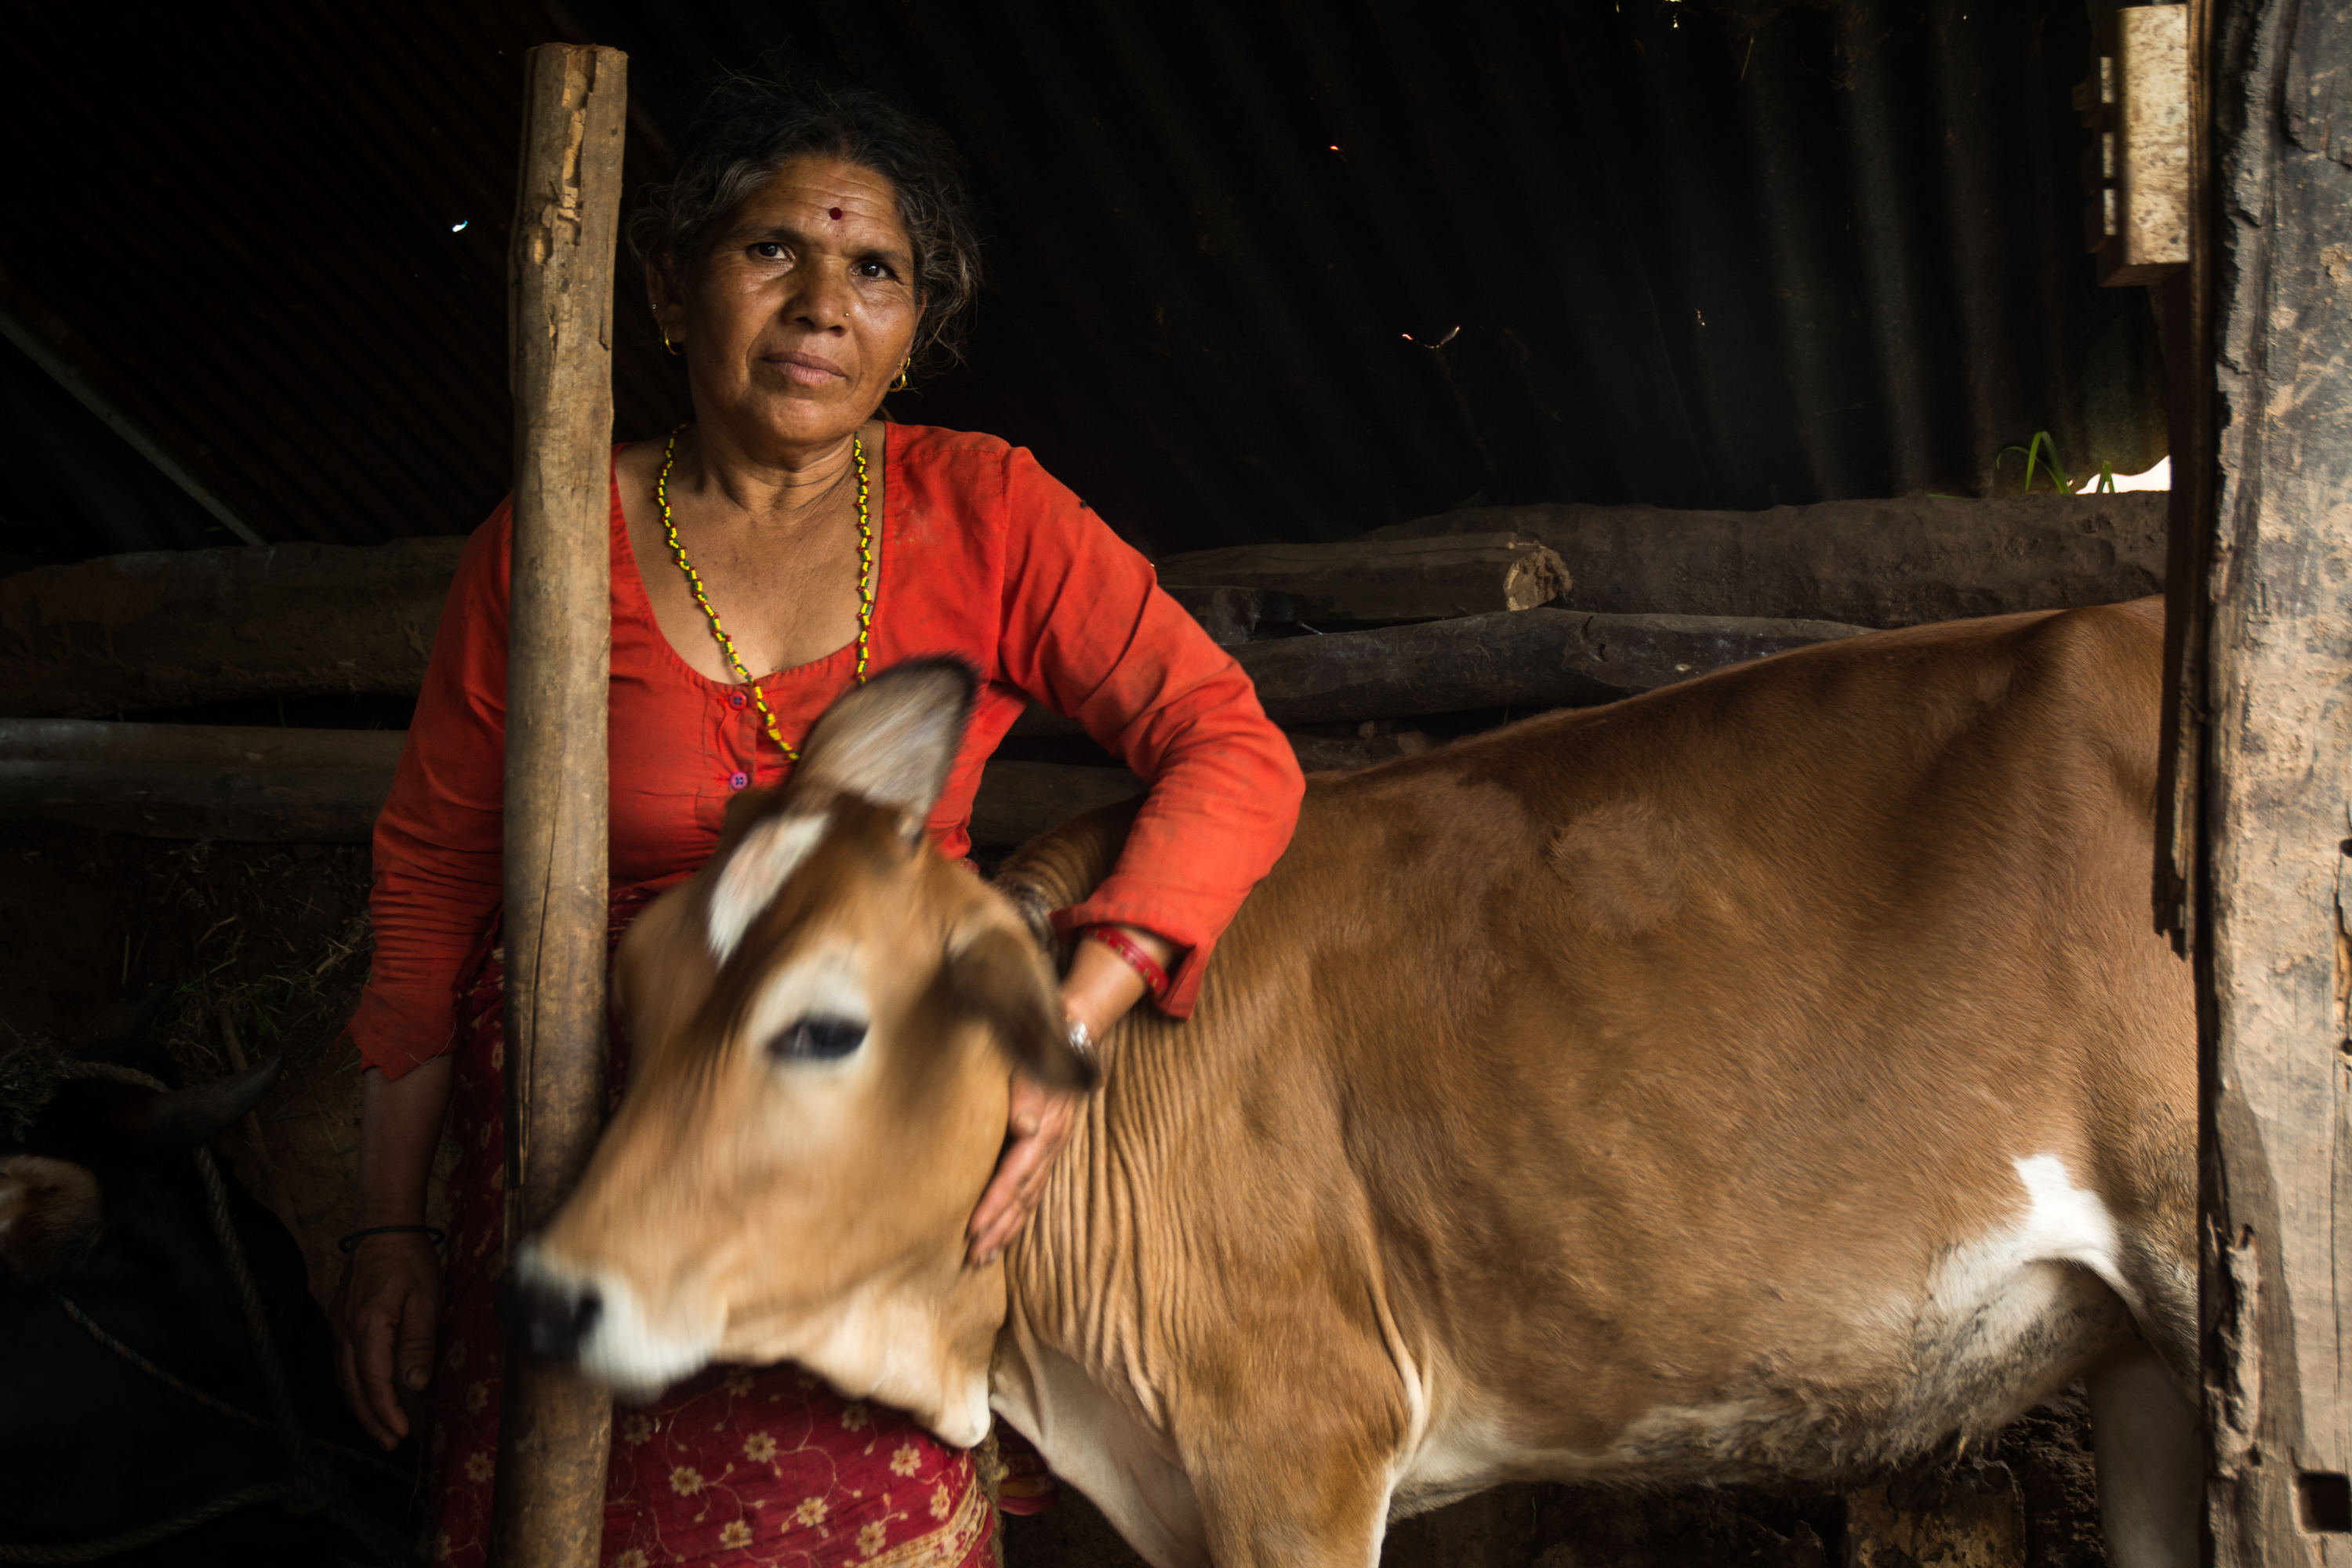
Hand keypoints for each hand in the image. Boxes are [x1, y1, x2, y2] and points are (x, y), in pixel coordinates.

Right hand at [331, 1232, 443, 1448]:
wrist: (383, 1227)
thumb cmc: (409, 1261)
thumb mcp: (425, 1300)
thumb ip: (418, 1343)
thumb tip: (414, 1384)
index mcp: (367, 1327)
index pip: (373, 1382)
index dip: (386, 1412)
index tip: (402, 1432)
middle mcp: (344, 1332)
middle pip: (353, 1388)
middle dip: (371, 1420)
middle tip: (391, 1443)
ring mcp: (338, 1327)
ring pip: (343, 1379)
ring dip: (360, 1407)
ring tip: (380, 1428)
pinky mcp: (339, 1321)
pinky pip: (342, 1364)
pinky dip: (353, 1386)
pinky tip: (365, 1395)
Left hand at [966, 1072, 1083, 1265]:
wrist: (1070, 1038)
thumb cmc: (1039, 1053)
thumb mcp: (1031, 1070)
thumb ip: (1026, 1099)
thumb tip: (1023, 1127)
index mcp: (1045, 1132)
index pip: (1015, 1177)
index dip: (993, 1205)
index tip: (971, 1230)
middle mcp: (1050, 1147)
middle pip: (1023, 1199)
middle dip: (998, 1230)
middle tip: (973, 1257)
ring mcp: (1051, 1150)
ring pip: (1030, 1200)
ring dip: (1008, 1230)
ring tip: (985, 1256)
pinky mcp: (1048, 1149)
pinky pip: (1034, 1190)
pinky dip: (1019, 1215)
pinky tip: (1005, 1230)